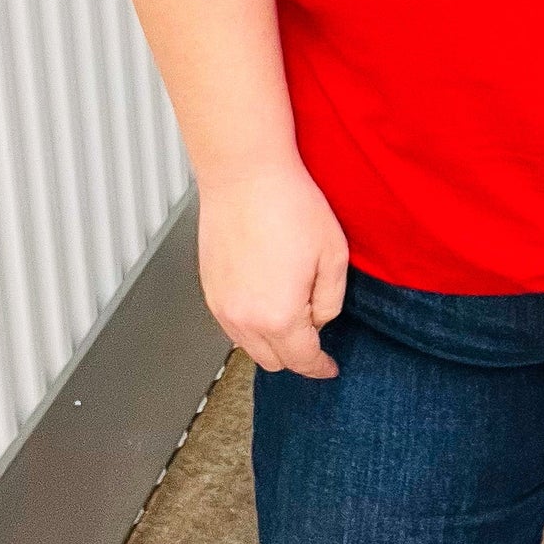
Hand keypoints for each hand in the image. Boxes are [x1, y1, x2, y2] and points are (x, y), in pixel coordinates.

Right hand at [197, 158, 350, 376]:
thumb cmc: (291, 206)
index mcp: (280, 316)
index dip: (320, 367)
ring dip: (271, 340)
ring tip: (290, 309)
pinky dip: (250, 323)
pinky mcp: (209, 288)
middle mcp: (244, 319)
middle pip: (273, 361)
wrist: (245, 175)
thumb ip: (330, 300)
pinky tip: (266, 296)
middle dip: (297, 353)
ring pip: (248, 346)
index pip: (303, 360)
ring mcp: (222, 305)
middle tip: (314, 329)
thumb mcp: (333, 255)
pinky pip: (231, 323)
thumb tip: (318, 320)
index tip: (329, 367)